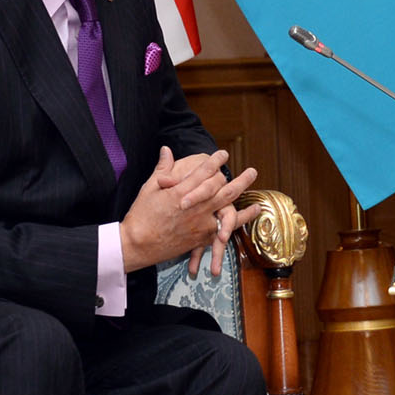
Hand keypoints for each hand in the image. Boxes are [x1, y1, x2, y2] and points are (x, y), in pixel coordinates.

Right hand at [121, 146, 260, 272]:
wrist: (137, 245)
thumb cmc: (140, 216)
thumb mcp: (148, 189)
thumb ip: (162, 169)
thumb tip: (167, 149)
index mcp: (181, 192)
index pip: (203, 172)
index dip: (215, 161)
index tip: (223, 154)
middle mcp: (195, 206)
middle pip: (223, 188)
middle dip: (240, 179)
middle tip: (253, 171)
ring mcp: (200, 223)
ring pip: (227, 207)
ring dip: (244, 197)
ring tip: (257, 199)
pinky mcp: (201, 237)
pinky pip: (224, 227)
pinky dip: (240, 219)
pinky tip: (251, 212)